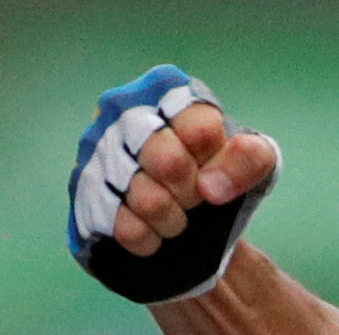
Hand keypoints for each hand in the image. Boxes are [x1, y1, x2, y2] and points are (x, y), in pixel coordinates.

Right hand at [67, 68, 281, 303]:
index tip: (213, 171)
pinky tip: (153, 232)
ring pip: (146, 199)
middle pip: (168, 161)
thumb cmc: (215, 178)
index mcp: (168, 91)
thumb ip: (251, 159)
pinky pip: (125, 228)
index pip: (200, 130)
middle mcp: (125, 110)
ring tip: (175, 217)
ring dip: (172, 220)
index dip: (215, 164)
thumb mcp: (254, 163)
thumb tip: (212, 186)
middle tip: (193, 199)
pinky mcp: (84, 195)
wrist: (183, 222)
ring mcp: (98, 152)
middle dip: (191, 192)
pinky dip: (150, 239)